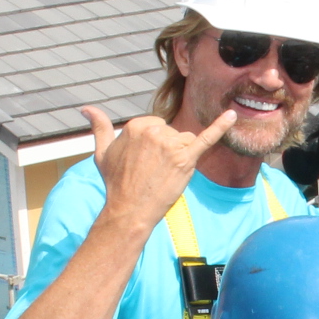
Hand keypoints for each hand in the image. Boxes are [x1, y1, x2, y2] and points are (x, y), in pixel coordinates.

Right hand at [85, 105, 234, 228]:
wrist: (128, 210)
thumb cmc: (116, 183)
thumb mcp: (102, 152)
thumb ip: (98, 127)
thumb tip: (86, 108)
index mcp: (136, 125)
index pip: (157, 126)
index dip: (154, 146)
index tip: (144, 162)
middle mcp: (153, 130)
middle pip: (173, 133)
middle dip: (167, 151)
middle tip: (153, 171)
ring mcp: (170, 144)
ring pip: (185, 141)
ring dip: (180, 157)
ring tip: (164, 174)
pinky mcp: (186, 158)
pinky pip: (206, 139)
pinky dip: (221, 127)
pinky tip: (232, 116)